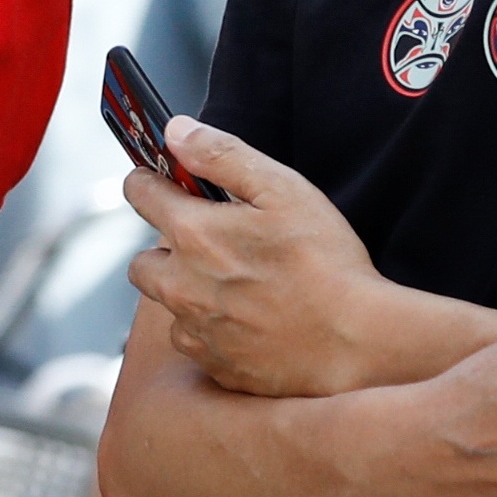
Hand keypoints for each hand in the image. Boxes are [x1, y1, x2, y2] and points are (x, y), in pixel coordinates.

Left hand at [124, 114, 424, 397]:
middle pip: (142, 260)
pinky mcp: (212, 364)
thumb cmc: (327, 264)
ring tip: (237, 285)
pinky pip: (193, 340)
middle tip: (212, 245)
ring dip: (187, 291)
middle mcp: (179, 285)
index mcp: (192, 234)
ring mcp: (193, 329)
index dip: (149, 181)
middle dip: (166, 249)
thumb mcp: (284, 191)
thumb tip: (176, 131)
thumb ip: (223, 156)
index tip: (162, 182)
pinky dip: (209, 328)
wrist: (358, 344)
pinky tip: (249, 321)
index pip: (139, 193)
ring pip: (167, 303)